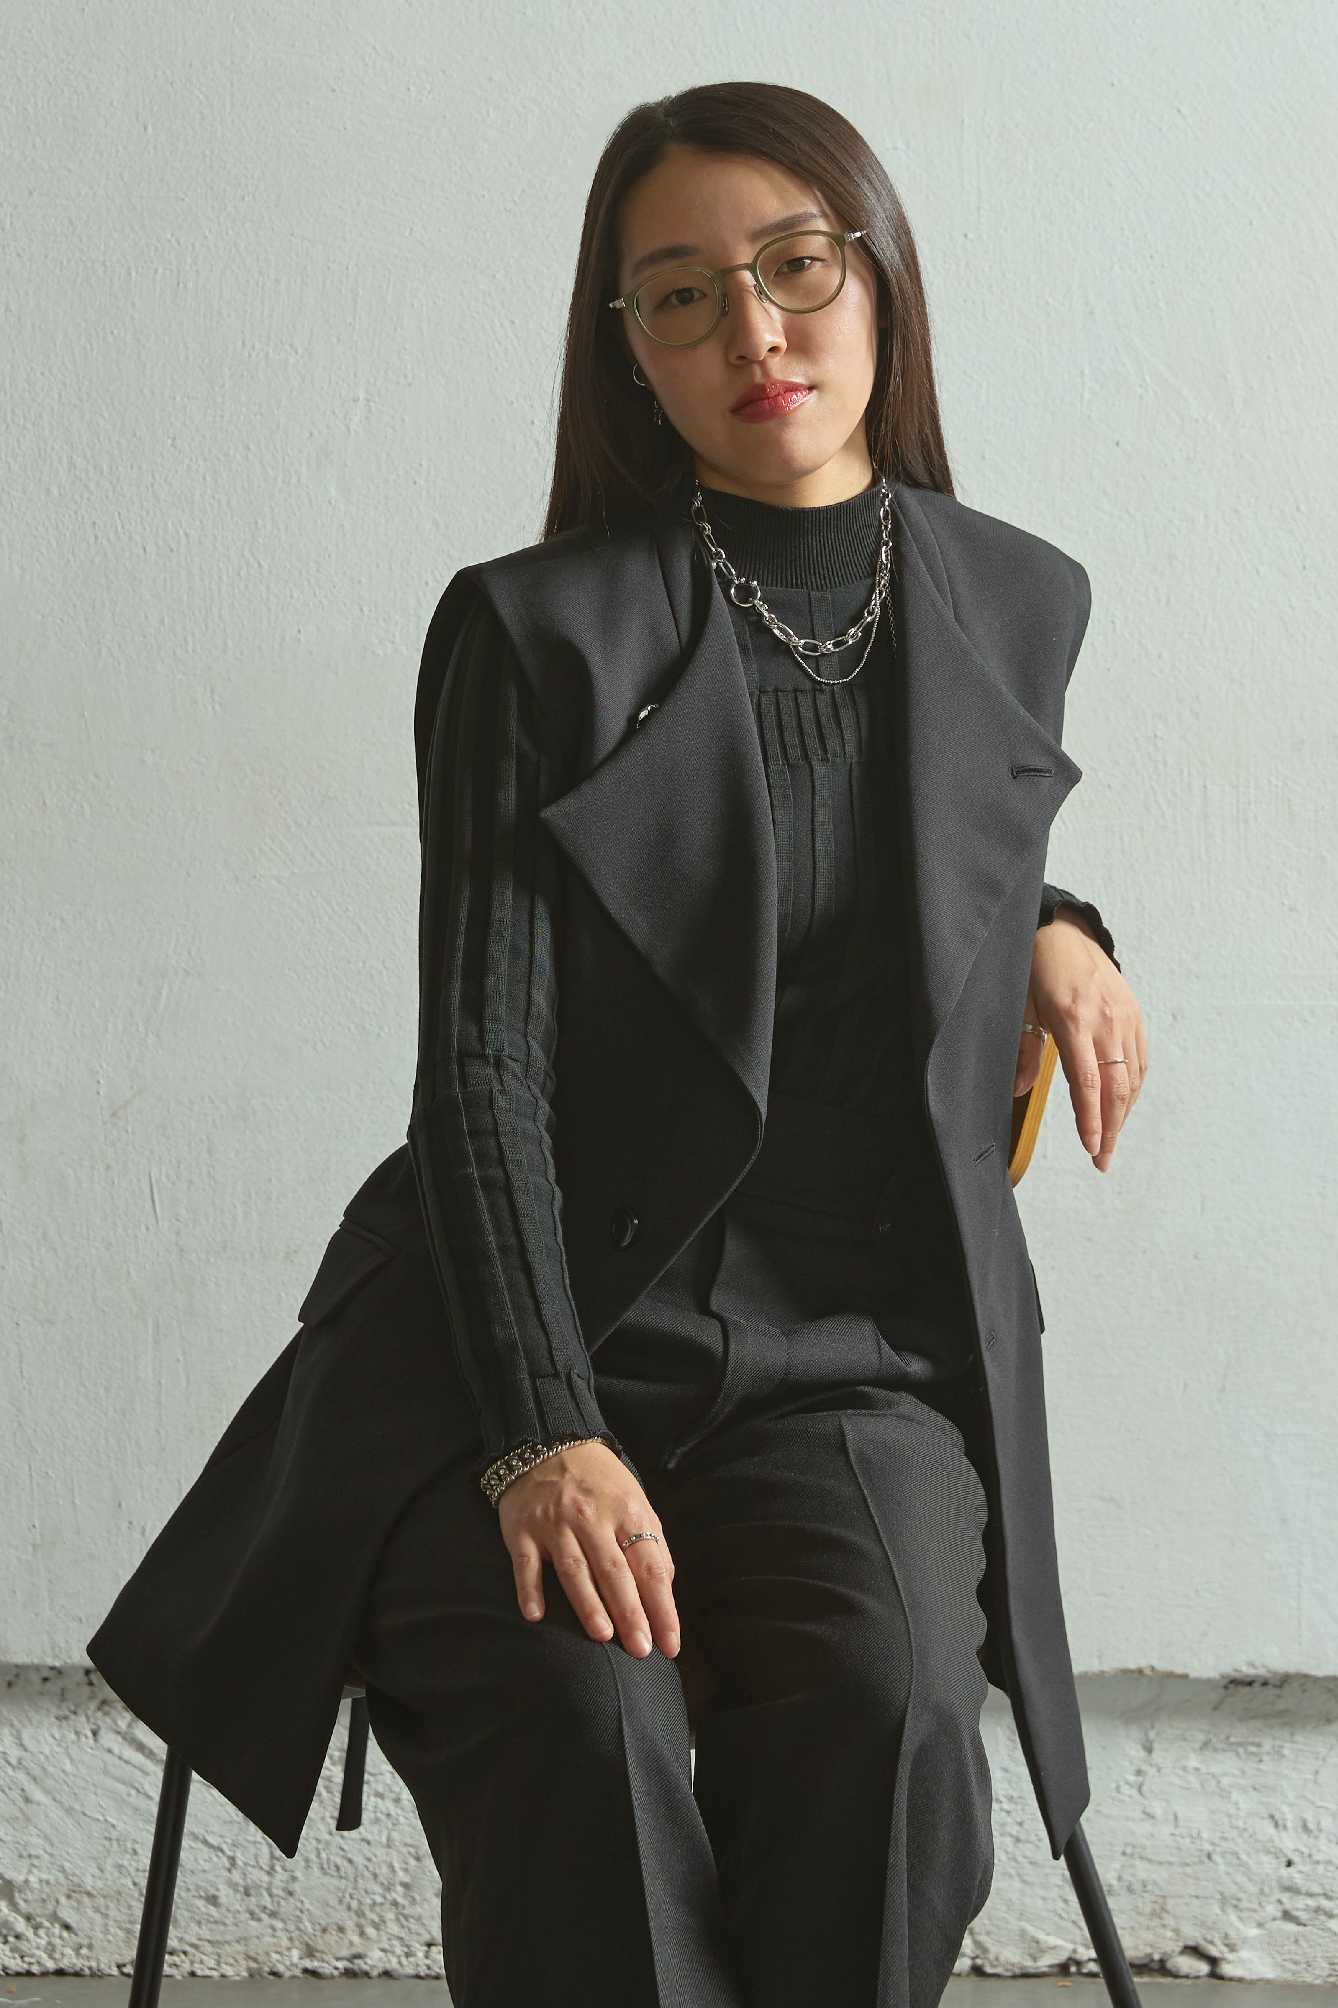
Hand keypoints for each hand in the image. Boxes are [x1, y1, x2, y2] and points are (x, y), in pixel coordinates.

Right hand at [499, 1440, 680, 1659]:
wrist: (548, 1440)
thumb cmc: (599, 1480)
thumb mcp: (634, 1499)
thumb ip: (651, 1541)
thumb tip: (665, 1586)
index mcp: (627, 1512)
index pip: (651, 1567)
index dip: (663, 1608)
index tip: (671, 1644)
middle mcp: (593, 1518)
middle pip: (615, 1572)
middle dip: (631, 1613)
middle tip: (642, 1650)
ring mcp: (556, 1524)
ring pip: (575, 1569)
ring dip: (589, 1604)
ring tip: (603, 1635)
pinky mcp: (523, 1530)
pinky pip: (526, 1563)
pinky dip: (530, 1588)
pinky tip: (535, 1614)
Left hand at [1015, 907, 1147, 1172]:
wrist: (1064, 931)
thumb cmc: (1035, 970)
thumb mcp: (1021, 1009)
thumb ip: (1024, 1051)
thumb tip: (1020, 1091)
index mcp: (1073, 1020)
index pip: (1087, 1082)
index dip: (1090, 1120)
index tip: (1090, 1148)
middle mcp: (1105, 1021)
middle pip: (1116, 1087)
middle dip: (1111, 1129)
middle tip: (1102, 1160)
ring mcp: (1124, 1017)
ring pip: (1132, 1077)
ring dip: (1123, 1113)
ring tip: (1110, 1140)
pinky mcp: (1134, 1013)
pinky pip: (1140, 1059)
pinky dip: (1133, 1086)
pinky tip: (1123, 1105)